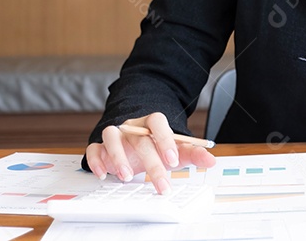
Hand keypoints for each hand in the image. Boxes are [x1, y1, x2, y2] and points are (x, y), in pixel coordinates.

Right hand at [85, 112, 215, 193]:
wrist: (134, 144)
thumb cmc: (155, 147)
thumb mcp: (175, 151)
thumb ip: (193, 154)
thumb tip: (211, 160)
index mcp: (151, 123)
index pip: (158, 121)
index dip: (165, 139)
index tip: (173, 160)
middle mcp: (132, 126)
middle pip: (140, 138)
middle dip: (151, 163)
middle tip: (161, 184)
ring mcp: (116, 135)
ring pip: (112, 136)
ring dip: (118, 157)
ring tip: (128, 177)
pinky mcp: (100, 146)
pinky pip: (94, 148)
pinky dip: (96, 160)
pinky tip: (104, 174)